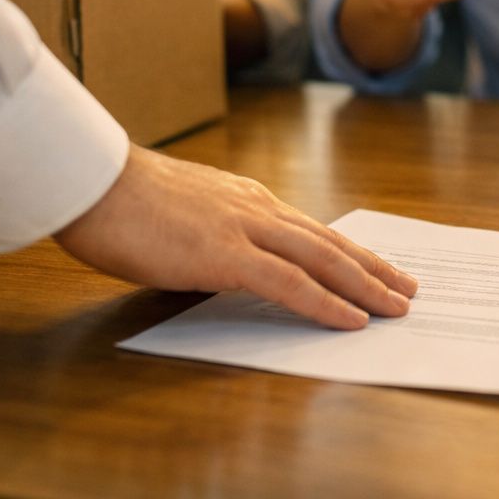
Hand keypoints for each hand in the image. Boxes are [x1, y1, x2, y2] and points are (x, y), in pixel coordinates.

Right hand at [54, 146, 418, 329]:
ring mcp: (245, 229)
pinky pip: (290, 283)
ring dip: (366, 285)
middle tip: (408, 288)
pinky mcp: (226, 255)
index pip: (310, 229)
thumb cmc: (120, 200)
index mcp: (245, 199)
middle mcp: (256, 209)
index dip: (348, 250)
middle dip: (373, 268)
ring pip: (323, 260)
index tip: (375, 266)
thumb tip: (227, 263)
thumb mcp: (181, 212)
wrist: (91, 181)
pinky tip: (351, 319)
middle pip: (330, 242)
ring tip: (396, 306)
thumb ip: (212, 232)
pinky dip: (325, 302)